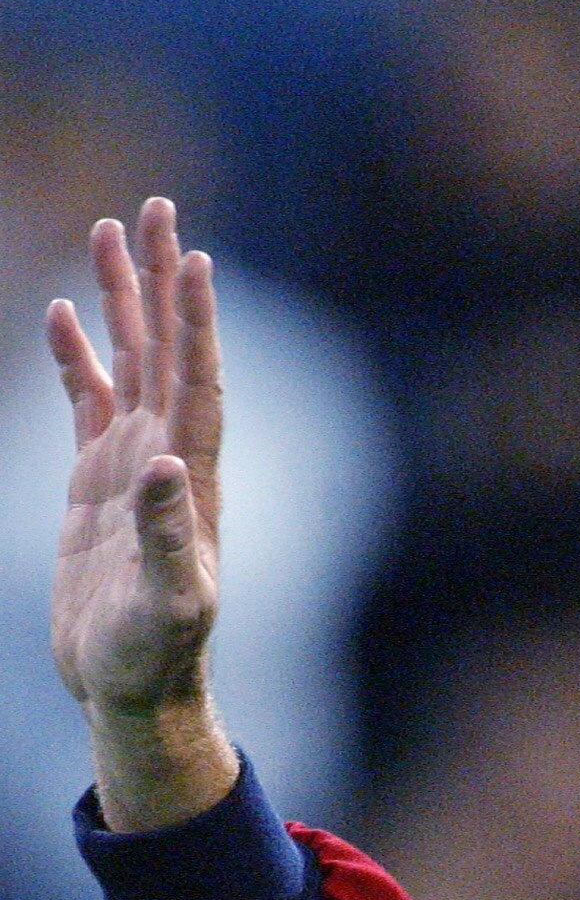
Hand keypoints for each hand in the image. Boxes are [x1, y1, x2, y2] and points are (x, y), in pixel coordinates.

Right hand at [47, 198, 237, 829]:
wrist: (134, 692)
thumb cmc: (154, 660)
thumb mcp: (166, 607)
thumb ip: (167, 541)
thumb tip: (163, 469)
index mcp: (191, 481)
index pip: (196, 382)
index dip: (195, 322)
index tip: (191, 256)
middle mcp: (168, 460)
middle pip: (168, 351)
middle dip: (160, 281)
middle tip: (155, 208)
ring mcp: (132, 467)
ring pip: (129, 363)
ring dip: (121, 301)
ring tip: (108, 231)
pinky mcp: (97, 485)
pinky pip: (88, 401)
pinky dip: (78, 356)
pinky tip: (63, 313)